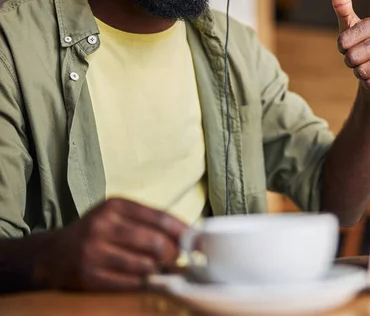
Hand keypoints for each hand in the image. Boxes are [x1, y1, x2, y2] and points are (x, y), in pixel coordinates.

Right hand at [36, 198, 186, 290]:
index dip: (183, 232)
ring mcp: (94, 252)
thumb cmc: (96, 232)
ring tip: (161, 269)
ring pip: (145, 265)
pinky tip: (148, 280)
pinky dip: (145, 283)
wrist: (53, 253)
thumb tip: (188, 235)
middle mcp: (103, 225)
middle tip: (176, 259)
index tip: (197, 241)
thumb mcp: (118, 215)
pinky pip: (130, 283)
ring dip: (160, 270)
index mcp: (115, 205)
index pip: (160, 218)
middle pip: (155, 243)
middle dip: (173, 254)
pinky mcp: (89, 276)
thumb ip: (149, 221)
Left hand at [330, 0, 369, 98]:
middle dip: (351, 63)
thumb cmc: (363, 47)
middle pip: (352, 58)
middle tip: (361, 60)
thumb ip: (342, 4)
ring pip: (362, 72)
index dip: (342, 48)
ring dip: (361, 74)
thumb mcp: (349, 26)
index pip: (343, 41)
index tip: (351, 46)